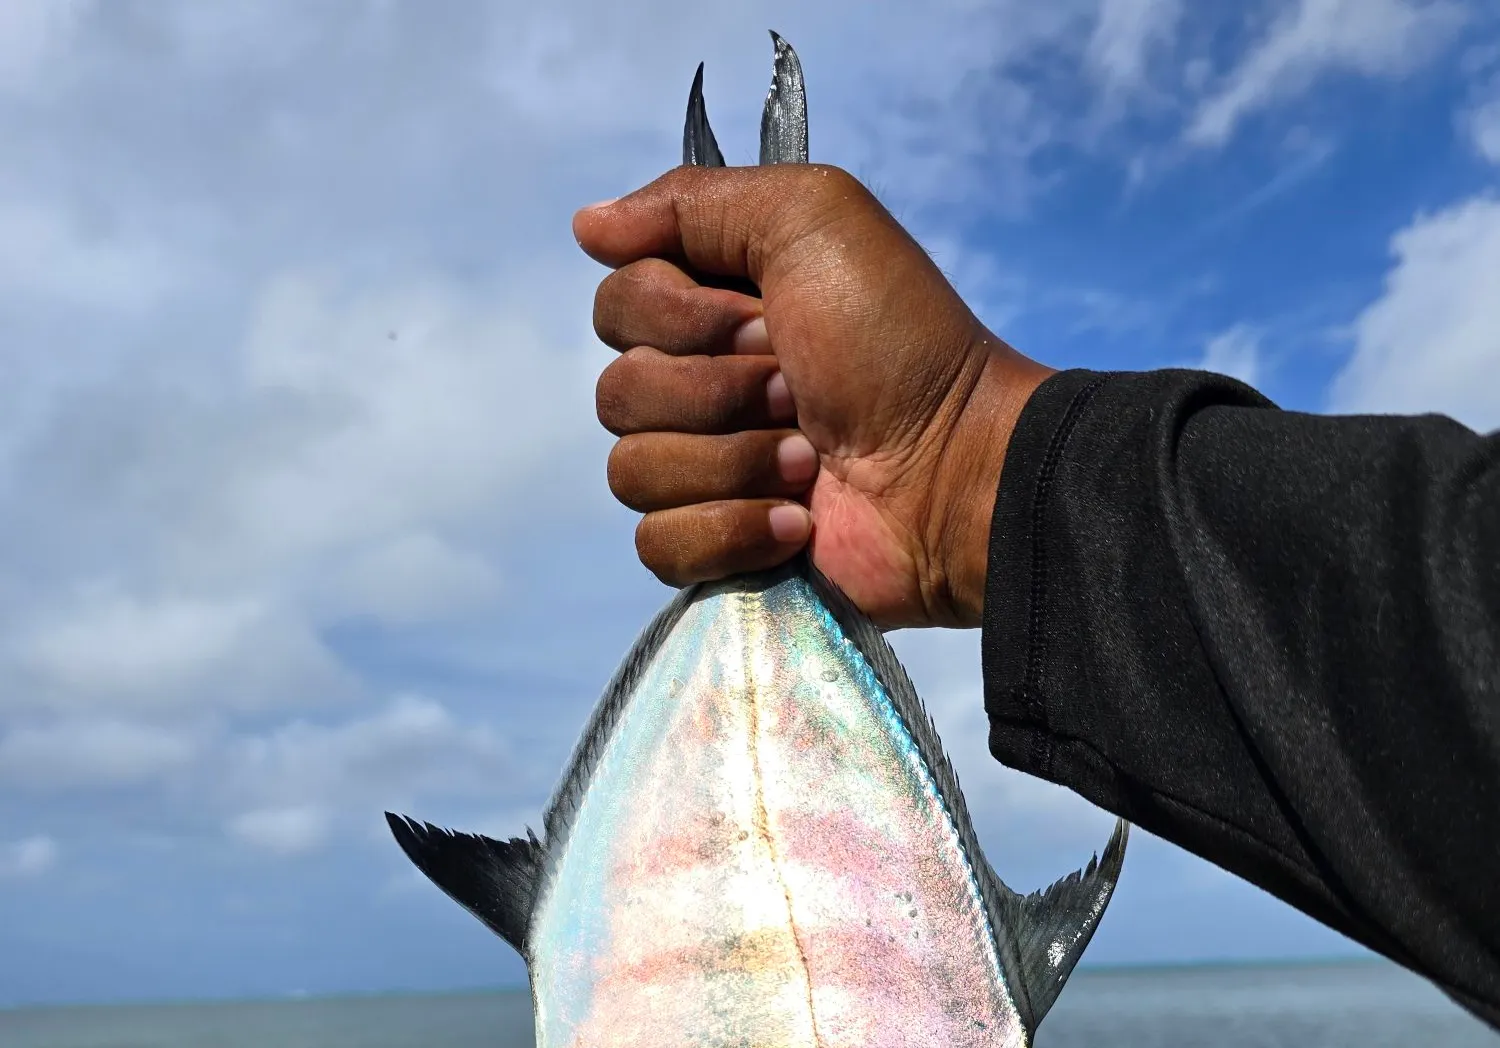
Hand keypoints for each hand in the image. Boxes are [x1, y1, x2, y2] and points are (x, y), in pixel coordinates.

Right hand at [574, 165, 1053, 629]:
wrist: (956, 466)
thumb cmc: (897, 338)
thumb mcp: (810, 217)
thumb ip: (693, 200)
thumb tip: (586, 224)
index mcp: (709, 307)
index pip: (616, 305)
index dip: (682, 317)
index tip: (768, 320)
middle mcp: (698, 385)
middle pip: (616, 392)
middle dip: (715, 392)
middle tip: (796, 390)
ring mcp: (705, 471)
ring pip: (631, 471)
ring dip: (732, 461)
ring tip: (808, 460)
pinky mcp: (718, 548)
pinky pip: (657, 544)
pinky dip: (730, 531)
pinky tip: (796, 522)